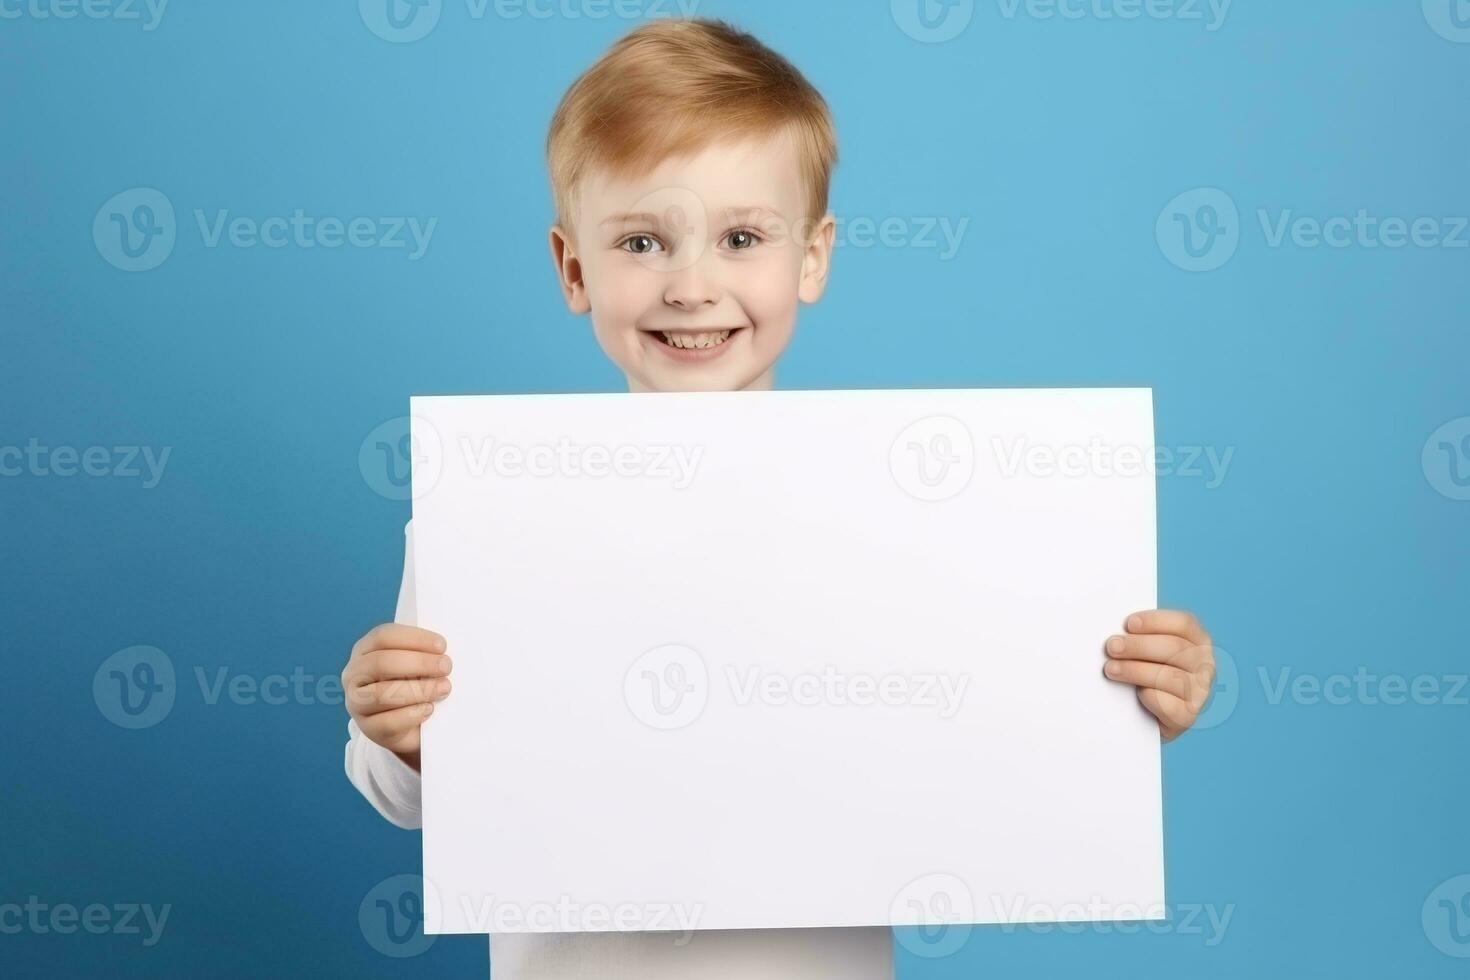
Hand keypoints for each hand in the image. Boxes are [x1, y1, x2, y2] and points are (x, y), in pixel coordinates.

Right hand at [342, 624, 451, 770]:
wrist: (409, 727)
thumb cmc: (413, 685)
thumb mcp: (414, 664)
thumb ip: (422, 653)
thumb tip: (441, 653)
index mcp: (364, 650)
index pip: (383, 636)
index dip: (414, 639)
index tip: (442, 646)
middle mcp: (354, 675)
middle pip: (382, 662)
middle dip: (419, 663)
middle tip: (445, 667)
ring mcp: (356, 703)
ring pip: (383, 693)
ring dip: (420, 689)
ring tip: (443, 688)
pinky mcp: (368, 728)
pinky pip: (388, 722)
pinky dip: (413, 714)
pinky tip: (428, 709)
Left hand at [1102, 609, 1214, 741]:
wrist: (1146, 715)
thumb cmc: (1145, 671)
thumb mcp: (1148, 650)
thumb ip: (1139, 637)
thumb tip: (1119, 632)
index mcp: (1198, 639)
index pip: (1183, 623)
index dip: (1155, 621)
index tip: (1129, 624)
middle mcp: (1204, 664)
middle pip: (1174, 648)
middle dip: (1138, 646)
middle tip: (1112, 646)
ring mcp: (1199, 691)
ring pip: (1169, 676)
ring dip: (1135, 671)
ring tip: (1111, 669)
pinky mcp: (1188, 716)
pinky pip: (1169, 704)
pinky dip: (1150, 697)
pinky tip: (1136, 693)